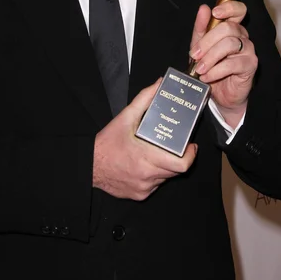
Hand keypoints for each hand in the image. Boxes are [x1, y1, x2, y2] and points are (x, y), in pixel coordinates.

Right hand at [93, 79, 197, 199]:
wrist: (89, 164)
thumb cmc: (107, 143)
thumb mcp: (125, 117)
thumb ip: (144, 99)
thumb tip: (159, 84)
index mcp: (147, 157)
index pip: (181, 165)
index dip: (190, 156)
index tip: (191, 146)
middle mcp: (148, 176)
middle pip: (175, 170)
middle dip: (178, 157)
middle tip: (175, 147)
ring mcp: (144, 188)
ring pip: (165, 178)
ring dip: (166, 166)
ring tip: (158, 153)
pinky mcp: (139, 195)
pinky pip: (154, 186)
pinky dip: (154, 175)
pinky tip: (145, 165)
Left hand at [189, 1, 257, 127]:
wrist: (219, 94)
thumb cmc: (211, 66)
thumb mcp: (200, 46)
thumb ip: (201, 28)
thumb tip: (203, 8)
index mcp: (231, 27)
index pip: (238, 10)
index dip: (229, 8)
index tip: (215, 13)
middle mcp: (242, 36)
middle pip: (228, 28)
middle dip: (207, 41)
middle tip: (194, 55)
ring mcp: (248, 50)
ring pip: (230, 44)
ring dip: (210, 57)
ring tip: (199, 69)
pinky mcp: (251, 65)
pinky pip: (233, 63)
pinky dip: (216, 70)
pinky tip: (207, 76)